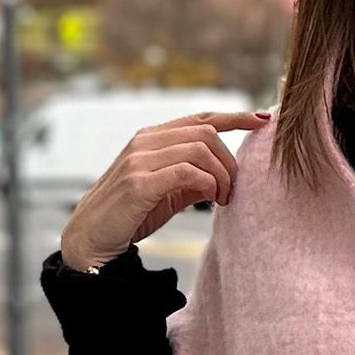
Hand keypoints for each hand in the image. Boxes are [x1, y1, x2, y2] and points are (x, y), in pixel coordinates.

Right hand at [58, 108, 270, 273]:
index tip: (262, 120)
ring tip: (223, 199)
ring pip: (200, 149)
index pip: (200, 118)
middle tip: (233, 191)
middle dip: (230, 162)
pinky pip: (187, 171)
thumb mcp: (169, 193)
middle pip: (207, 133)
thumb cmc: (132, 214)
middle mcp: (145, 141)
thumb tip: (223, 177)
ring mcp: (140, 159)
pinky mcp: (139, 182)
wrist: (92, 236)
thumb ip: (193, 180)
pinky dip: (208, 184)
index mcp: (152, 138)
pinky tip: (211, 198)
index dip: (234, 117)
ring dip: (222, 176)